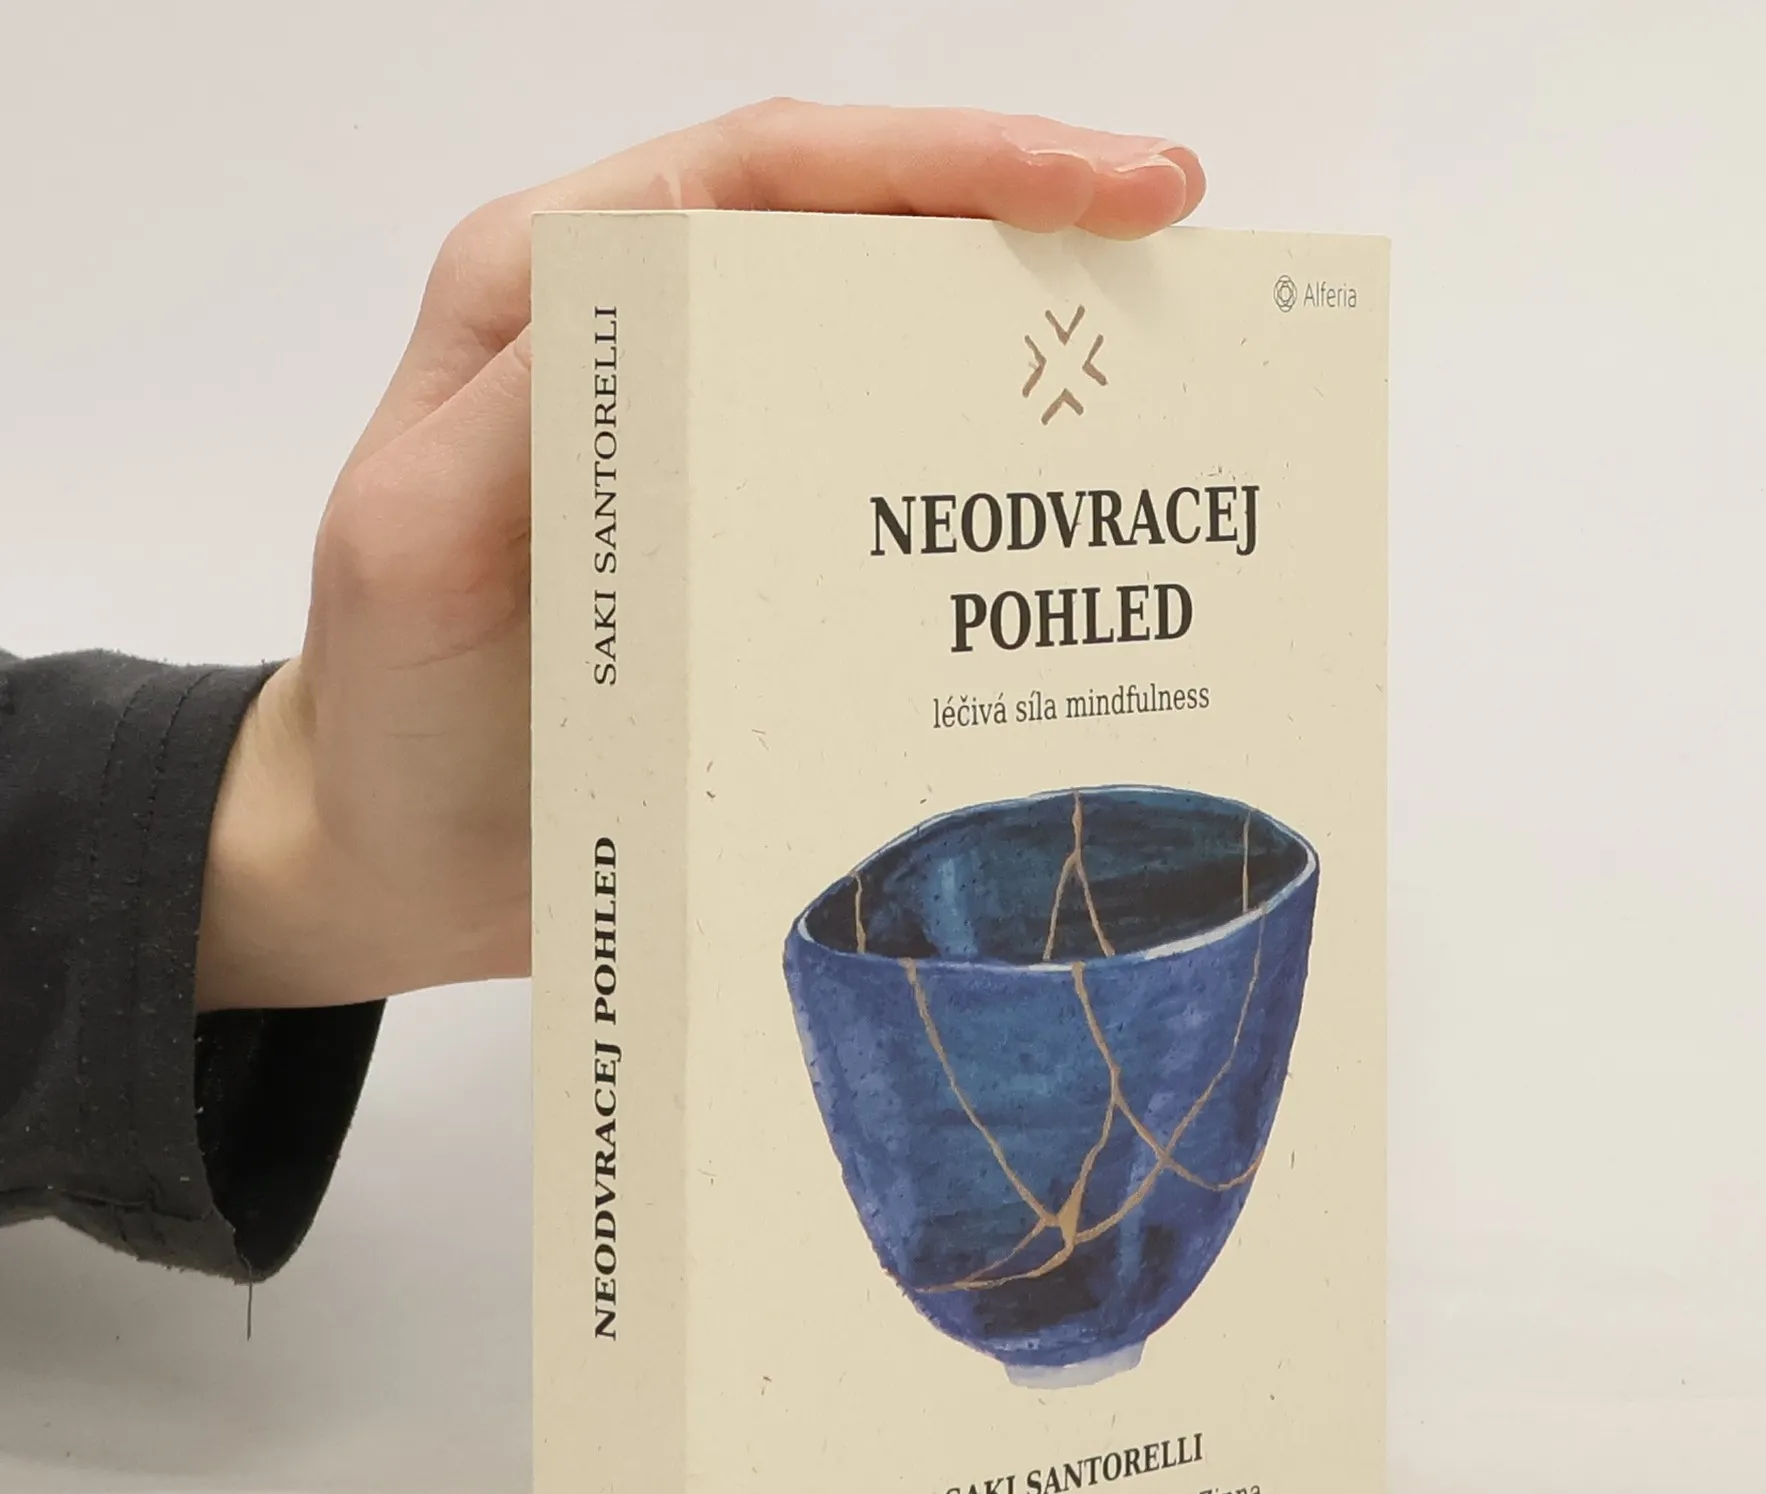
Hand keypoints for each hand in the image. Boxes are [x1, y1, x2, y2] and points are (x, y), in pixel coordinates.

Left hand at [194, 100, 1206, 1009]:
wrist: (397, 858)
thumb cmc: (389, 703)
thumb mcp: (415, 540)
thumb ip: (524, 413)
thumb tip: (693, 306)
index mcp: (562, 295)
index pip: (777, 171)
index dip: (948, 159)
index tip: (1106, 188)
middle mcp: (655, 352)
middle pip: (860, 238)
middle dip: (1023, 224)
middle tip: (1171, 248)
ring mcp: (720, 457)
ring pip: (890, 360)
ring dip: (1017, 355)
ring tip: (1153, 370)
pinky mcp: (760, 558)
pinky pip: (886, 497)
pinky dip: (976, 494)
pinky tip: (1060, 523)